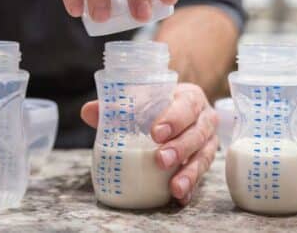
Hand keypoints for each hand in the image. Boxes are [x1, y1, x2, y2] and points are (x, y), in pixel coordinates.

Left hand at [81, 83, 218, 205]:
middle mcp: (204, 120)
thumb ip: (116, 106)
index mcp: (190, 98)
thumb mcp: (140, 101)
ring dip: (189, 173)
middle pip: (197, 133)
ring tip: (174, 187)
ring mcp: (207, 143)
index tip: (156, 133)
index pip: (187, 105)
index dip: (174, 119)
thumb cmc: (156, 106)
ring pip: (203, 157)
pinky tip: (180, 197)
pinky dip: (190, 187)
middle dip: (180, 148)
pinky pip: (201, 177)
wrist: (173, 116)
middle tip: (161, 160)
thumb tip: (89, 111)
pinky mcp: (203, 162)